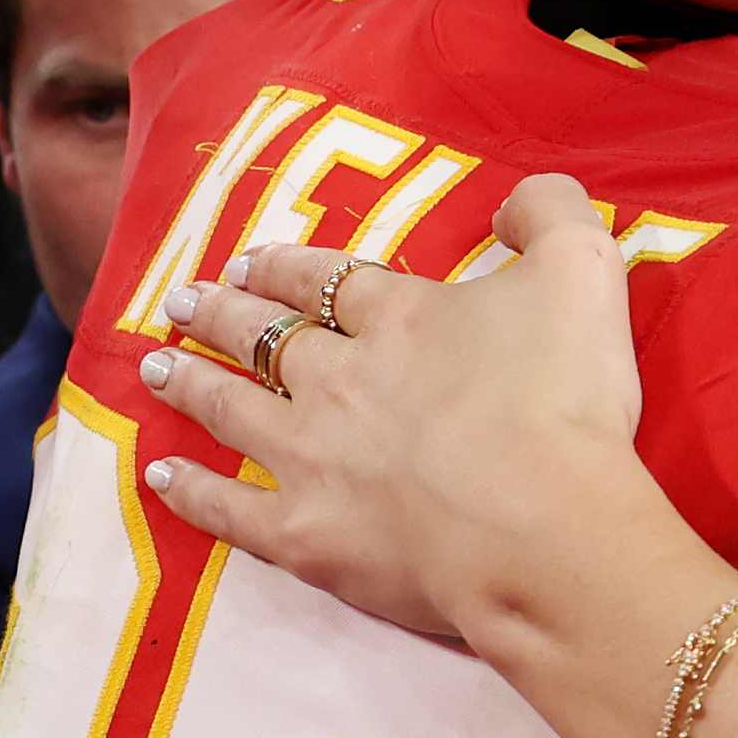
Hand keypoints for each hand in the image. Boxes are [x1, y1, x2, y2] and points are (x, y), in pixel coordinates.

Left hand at [143, 181, 665, 645]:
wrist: (543, 530)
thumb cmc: (566, 402)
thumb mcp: (583, 272)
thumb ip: (549, 214)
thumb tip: (514, 201)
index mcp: (399, 318)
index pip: (327, 279)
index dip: (285, 266)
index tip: (252, 259)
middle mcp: (338, 378)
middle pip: (264, 337)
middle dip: (221, 313)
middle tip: (183, 301)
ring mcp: (311, 458)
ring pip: (231, 408)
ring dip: (190, 382)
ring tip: (154, 366)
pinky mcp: (305, 536)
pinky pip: (228, 509)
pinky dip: (190, 491)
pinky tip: (160, 475)